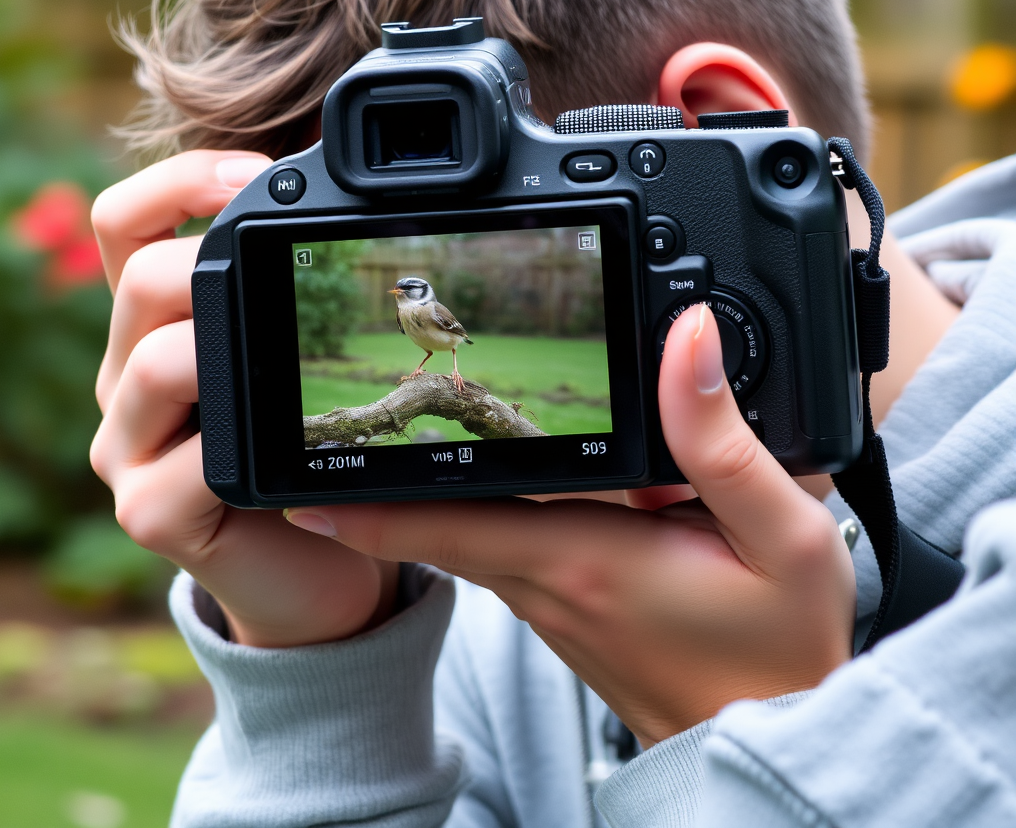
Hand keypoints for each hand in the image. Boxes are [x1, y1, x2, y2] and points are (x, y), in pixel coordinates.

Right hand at [90, 150, 398, 646]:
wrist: (319, 564)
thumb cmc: (312, 450)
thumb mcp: (295, 359)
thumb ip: (291, 293)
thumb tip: (339, 198)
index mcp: (158, 324)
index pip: (126, 224)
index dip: (181, 181)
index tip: (263, 175)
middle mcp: (127, 376)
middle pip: (142, 278)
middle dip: (219, 266)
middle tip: (292, 285)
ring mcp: (128, 447)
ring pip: (153, 361)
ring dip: (228, 352)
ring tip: (288, 379)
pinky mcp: (150, 513)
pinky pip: (185, 463)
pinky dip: (238, 453)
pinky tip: (285, 462)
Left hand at [287, 305, 854, 743]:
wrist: (776, 741)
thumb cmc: (779, 653)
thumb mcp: (780, 537)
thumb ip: (721, 439)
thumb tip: (683, 339)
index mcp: (583, 556)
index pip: (447, 523)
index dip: (366, 504)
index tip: (299, 484)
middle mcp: (550, 583)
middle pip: (445, 523)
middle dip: (383, 485)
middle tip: (337, 436)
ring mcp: (554, 605)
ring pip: (469, 539)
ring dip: (429, 499)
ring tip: (394, 445)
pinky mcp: (570, 613)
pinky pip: (503, 557)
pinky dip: (479, 519)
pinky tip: (493, 488)